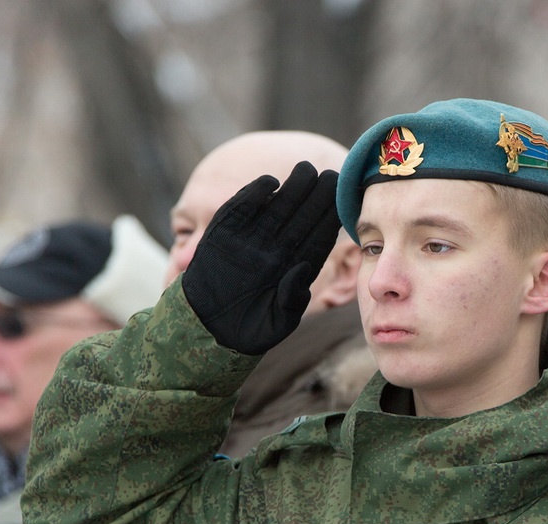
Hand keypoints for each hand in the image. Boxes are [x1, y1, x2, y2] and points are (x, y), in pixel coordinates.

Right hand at [181, 161, 339, 353]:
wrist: (205, 328)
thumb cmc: (247, 330)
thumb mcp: (276, 324)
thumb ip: (292, 301)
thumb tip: (302, 271)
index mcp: (295, 268)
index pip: (317, 239)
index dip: (330, 220)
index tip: (343, 202)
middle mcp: (276, 250)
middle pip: (301, 219)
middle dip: (317, 197)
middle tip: (331, 175)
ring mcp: (251, 240)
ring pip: (276, 209)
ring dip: (291, 189)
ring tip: (305, 170)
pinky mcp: (225, 234)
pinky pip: (242, 210)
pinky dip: (253, 195)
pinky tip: (269, 182)